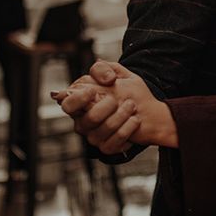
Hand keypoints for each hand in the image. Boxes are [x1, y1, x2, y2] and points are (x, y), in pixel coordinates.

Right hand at [53, 62, 177, 153]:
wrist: (148, 112)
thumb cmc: (128, 92)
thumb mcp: (118, 74)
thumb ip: (104, 68)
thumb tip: (104, 78)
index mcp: (80, 104)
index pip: (67, 105)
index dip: (77, 99)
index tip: (92, 91)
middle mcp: (83, 123)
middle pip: (89, 118)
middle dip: (109, 106)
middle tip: (121, 99)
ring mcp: (94, 137)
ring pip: (105, 128)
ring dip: (123, 114)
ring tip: (132, 106)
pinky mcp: (107, 147)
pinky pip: (115, 142)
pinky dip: (129, 128)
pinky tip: (135, 120)